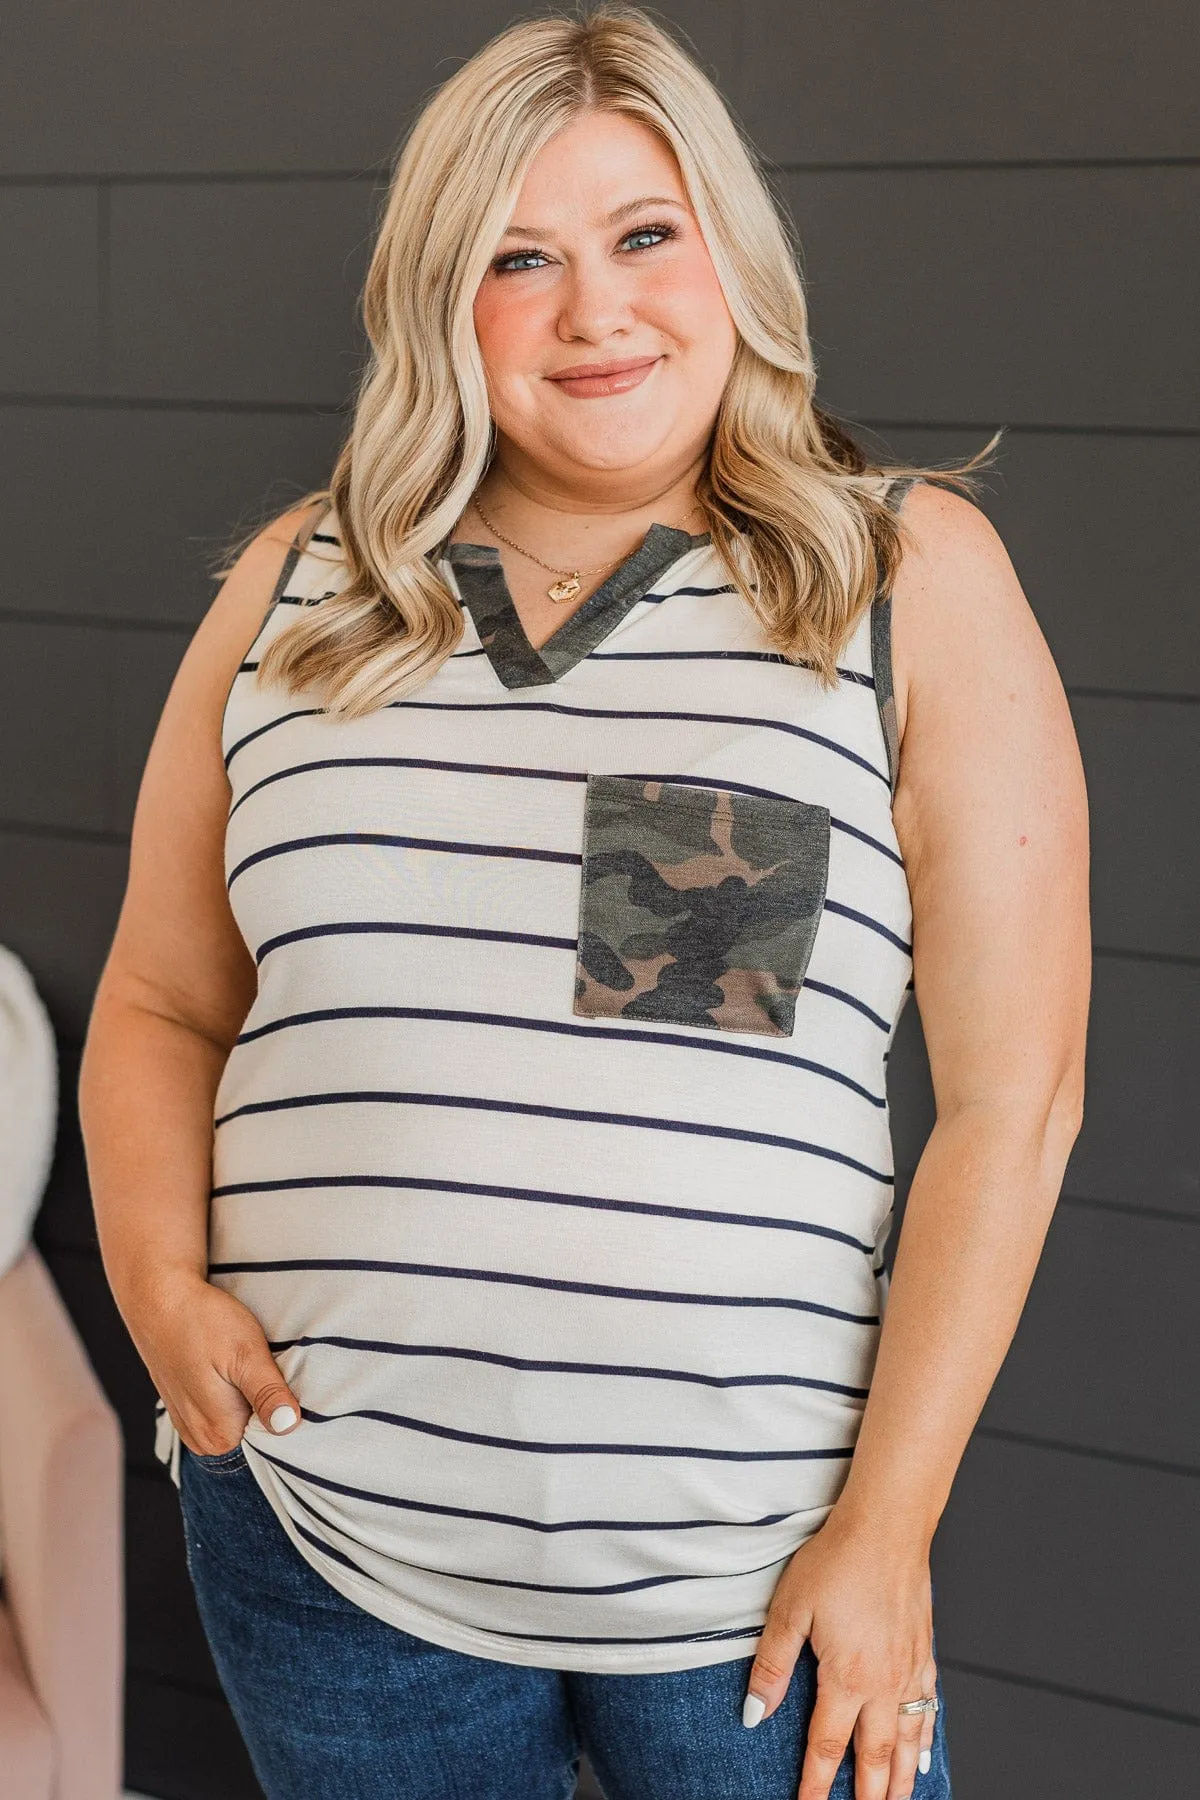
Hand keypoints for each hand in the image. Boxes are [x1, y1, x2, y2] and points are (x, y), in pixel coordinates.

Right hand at [123, 1266, 302, 1455]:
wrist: (159, 1299)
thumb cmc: (204, 1322)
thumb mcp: (248, 1353)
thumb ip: (268, 1395)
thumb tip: (289, 1426)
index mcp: (220, 1435)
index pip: (273, 1439)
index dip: (285, 1409)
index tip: (283, 1380)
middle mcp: (202, 1441)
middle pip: (254, 1434)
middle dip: (267, 1405)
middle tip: (263, 1367)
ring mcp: (190, 1427)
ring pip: (238, 1422)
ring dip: (248, 1398)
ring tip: (243, 1365)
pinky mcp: (184, 1410)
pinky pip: (220, 1415)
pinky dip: (230, 1395)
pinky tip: (227, 1368)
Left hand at [742, 1505, 937, 1799]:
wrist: (887, 1527)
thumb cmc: (837, 1560)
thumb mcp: (790, 1609)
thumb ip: (772, 1666)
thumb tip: (754, 1714)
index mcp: (847, 1678)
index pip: (827, 1748)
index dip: (816, 1786)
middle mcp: (883, 1684)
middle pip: (876, 1757)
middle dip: (869, 1796)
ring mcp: (909, 1670)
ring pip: (908, 1740)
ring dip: (902, 1778)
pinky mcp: (924, 1652)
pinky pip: (929, 1708)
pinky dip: (926, 1736)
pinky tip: (923, 1750)